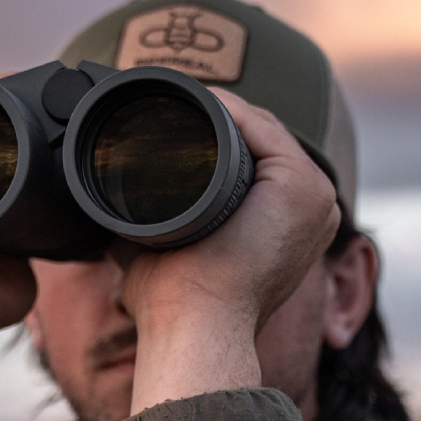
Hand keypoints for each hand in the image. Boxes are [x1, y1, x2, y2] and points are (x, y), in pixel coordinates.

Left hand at [120, 89, 339, 412]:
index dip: (213, 135)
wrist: (192, 324)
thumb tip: (105, 206)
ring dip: (218, 109)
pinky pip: (265, 128)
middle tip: (164, 101)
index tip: (168, 119)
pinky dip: (229, 110)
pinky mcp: (303, 187)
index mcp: (289, 225)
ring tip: (172, 96)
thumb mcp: (164, 248)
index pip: (255, 160)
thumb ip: (150, 222)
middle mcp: (312, 210)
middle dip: (214, 116)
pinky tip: (195, 100)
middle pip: (259, 140)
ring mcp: (314, 197)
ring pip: (260, 129)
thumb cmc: (176, 300)